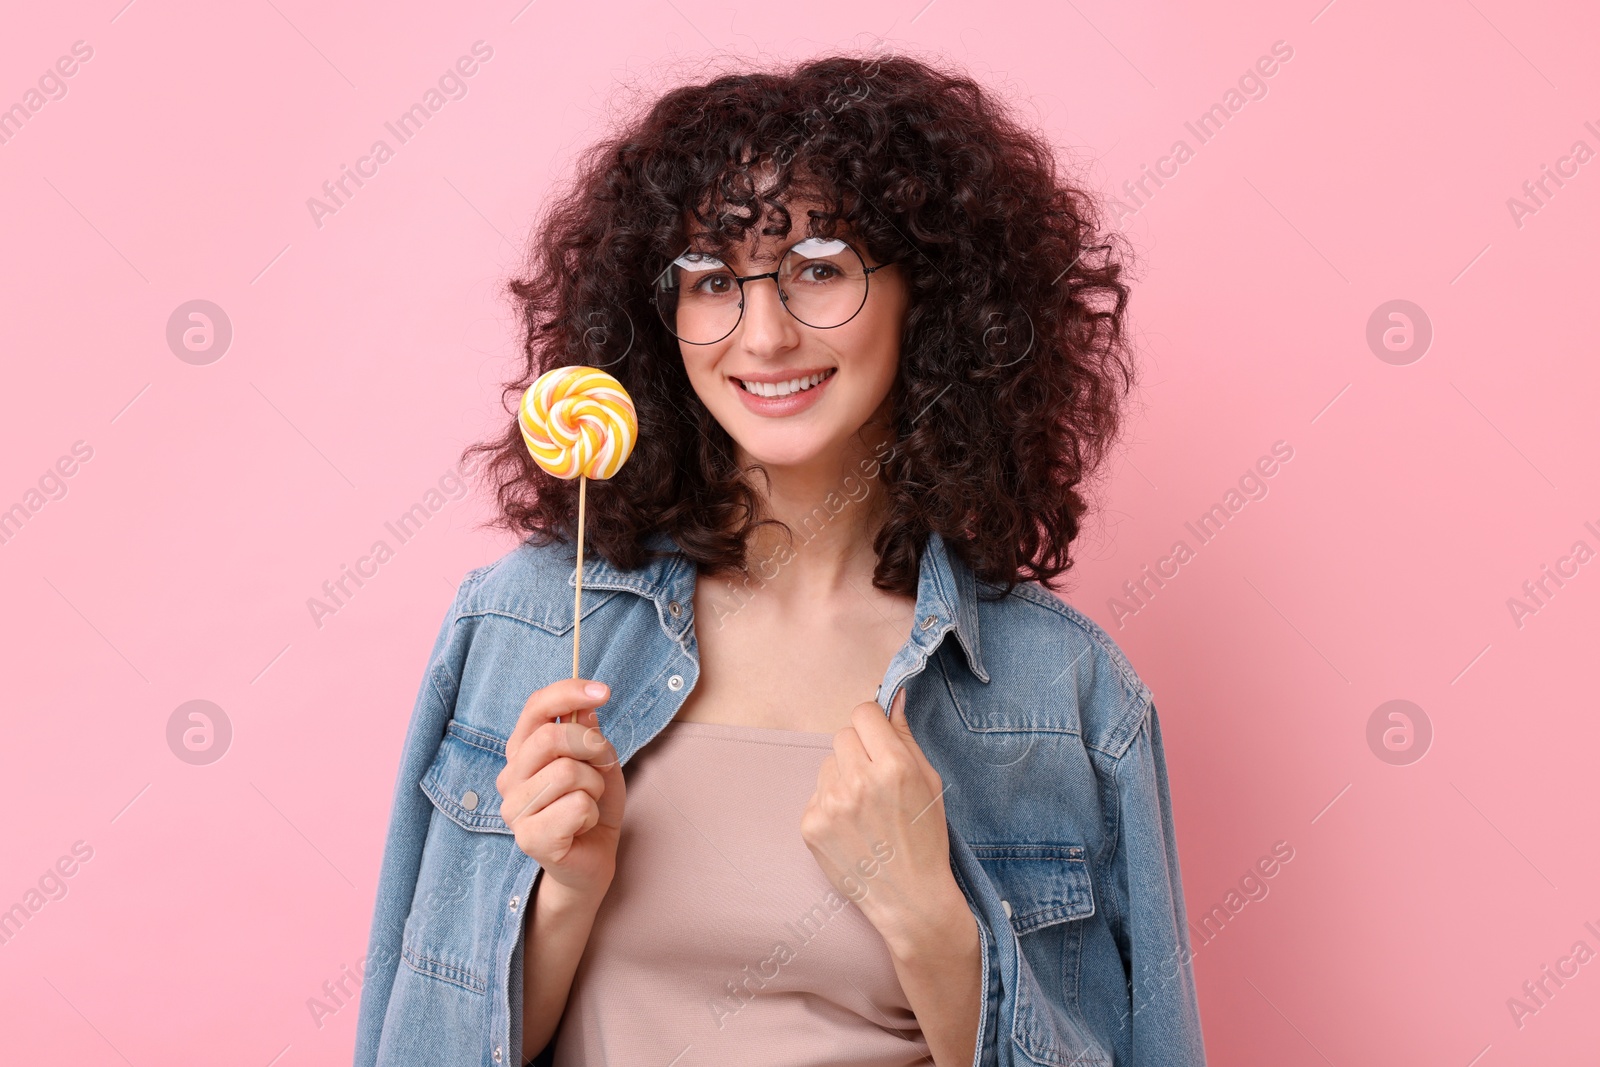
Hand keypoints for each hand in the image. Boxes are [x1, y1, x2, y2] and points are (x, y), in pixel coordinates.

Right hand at [496, 677, 625, 901]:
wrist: (593, 858)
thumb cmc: (591, 805)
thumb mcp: (599, 761)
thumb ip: (588, 733)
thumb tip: (585, 706)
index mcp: (523, 750)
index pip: (536, 707)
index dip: (569, 692)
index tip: (605, 691)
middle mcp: (510, 776)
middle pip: (552, 737)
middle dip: (592, 747)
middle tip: (601, 767)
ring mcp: (514, 808)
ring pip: (567, 772)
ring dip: (594, 786)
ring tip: (588, 803)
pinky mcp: (528, 838)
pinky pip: (575, 806)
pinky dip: (591, 813)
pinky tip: (582, 826)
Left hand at [799, 688, 967, 954]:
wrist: (909, 898)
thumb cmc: (925, 838)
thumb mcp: (929, 782)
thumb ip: (905, 736)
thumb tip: (891, 697)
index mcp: (894, 766)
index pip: (863, 713)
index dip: (873, 725)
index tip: (879, 740)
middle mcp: (859, 781)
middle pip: (842, 735)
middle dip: (858, 751)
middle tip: (875, 781)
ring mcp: (830, 804)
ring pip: (827, 764)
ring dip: (842, 777)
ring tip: (865, 810)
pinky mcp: (810, 825)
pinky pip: (816, 794)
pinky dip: (830, 804)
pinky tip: (851, 828)